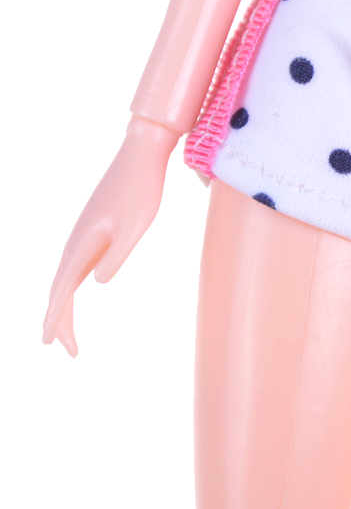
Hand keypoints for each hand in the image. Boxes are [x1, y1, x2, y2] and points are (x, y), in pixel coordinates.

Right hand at [43, 116, 179, 355]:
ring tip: (68, 335)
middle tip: (68, 352)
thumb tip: (97, 283)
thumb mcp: (134, 227)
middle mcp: (76, 240)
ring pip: (65, 277)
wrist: (142, 156)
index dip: (56, 318)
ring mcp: (83, 234)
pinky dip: (70, 286)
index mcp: (83, 242)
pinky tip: (73, 294)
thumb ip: (116, 256)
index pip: (63, 289)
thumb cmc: (142, 191)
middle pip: (60, 288)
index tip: (51, 344)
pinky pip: (75, 265)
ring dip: (63, 306)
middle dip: (59, 321)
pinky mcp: (93, 229)